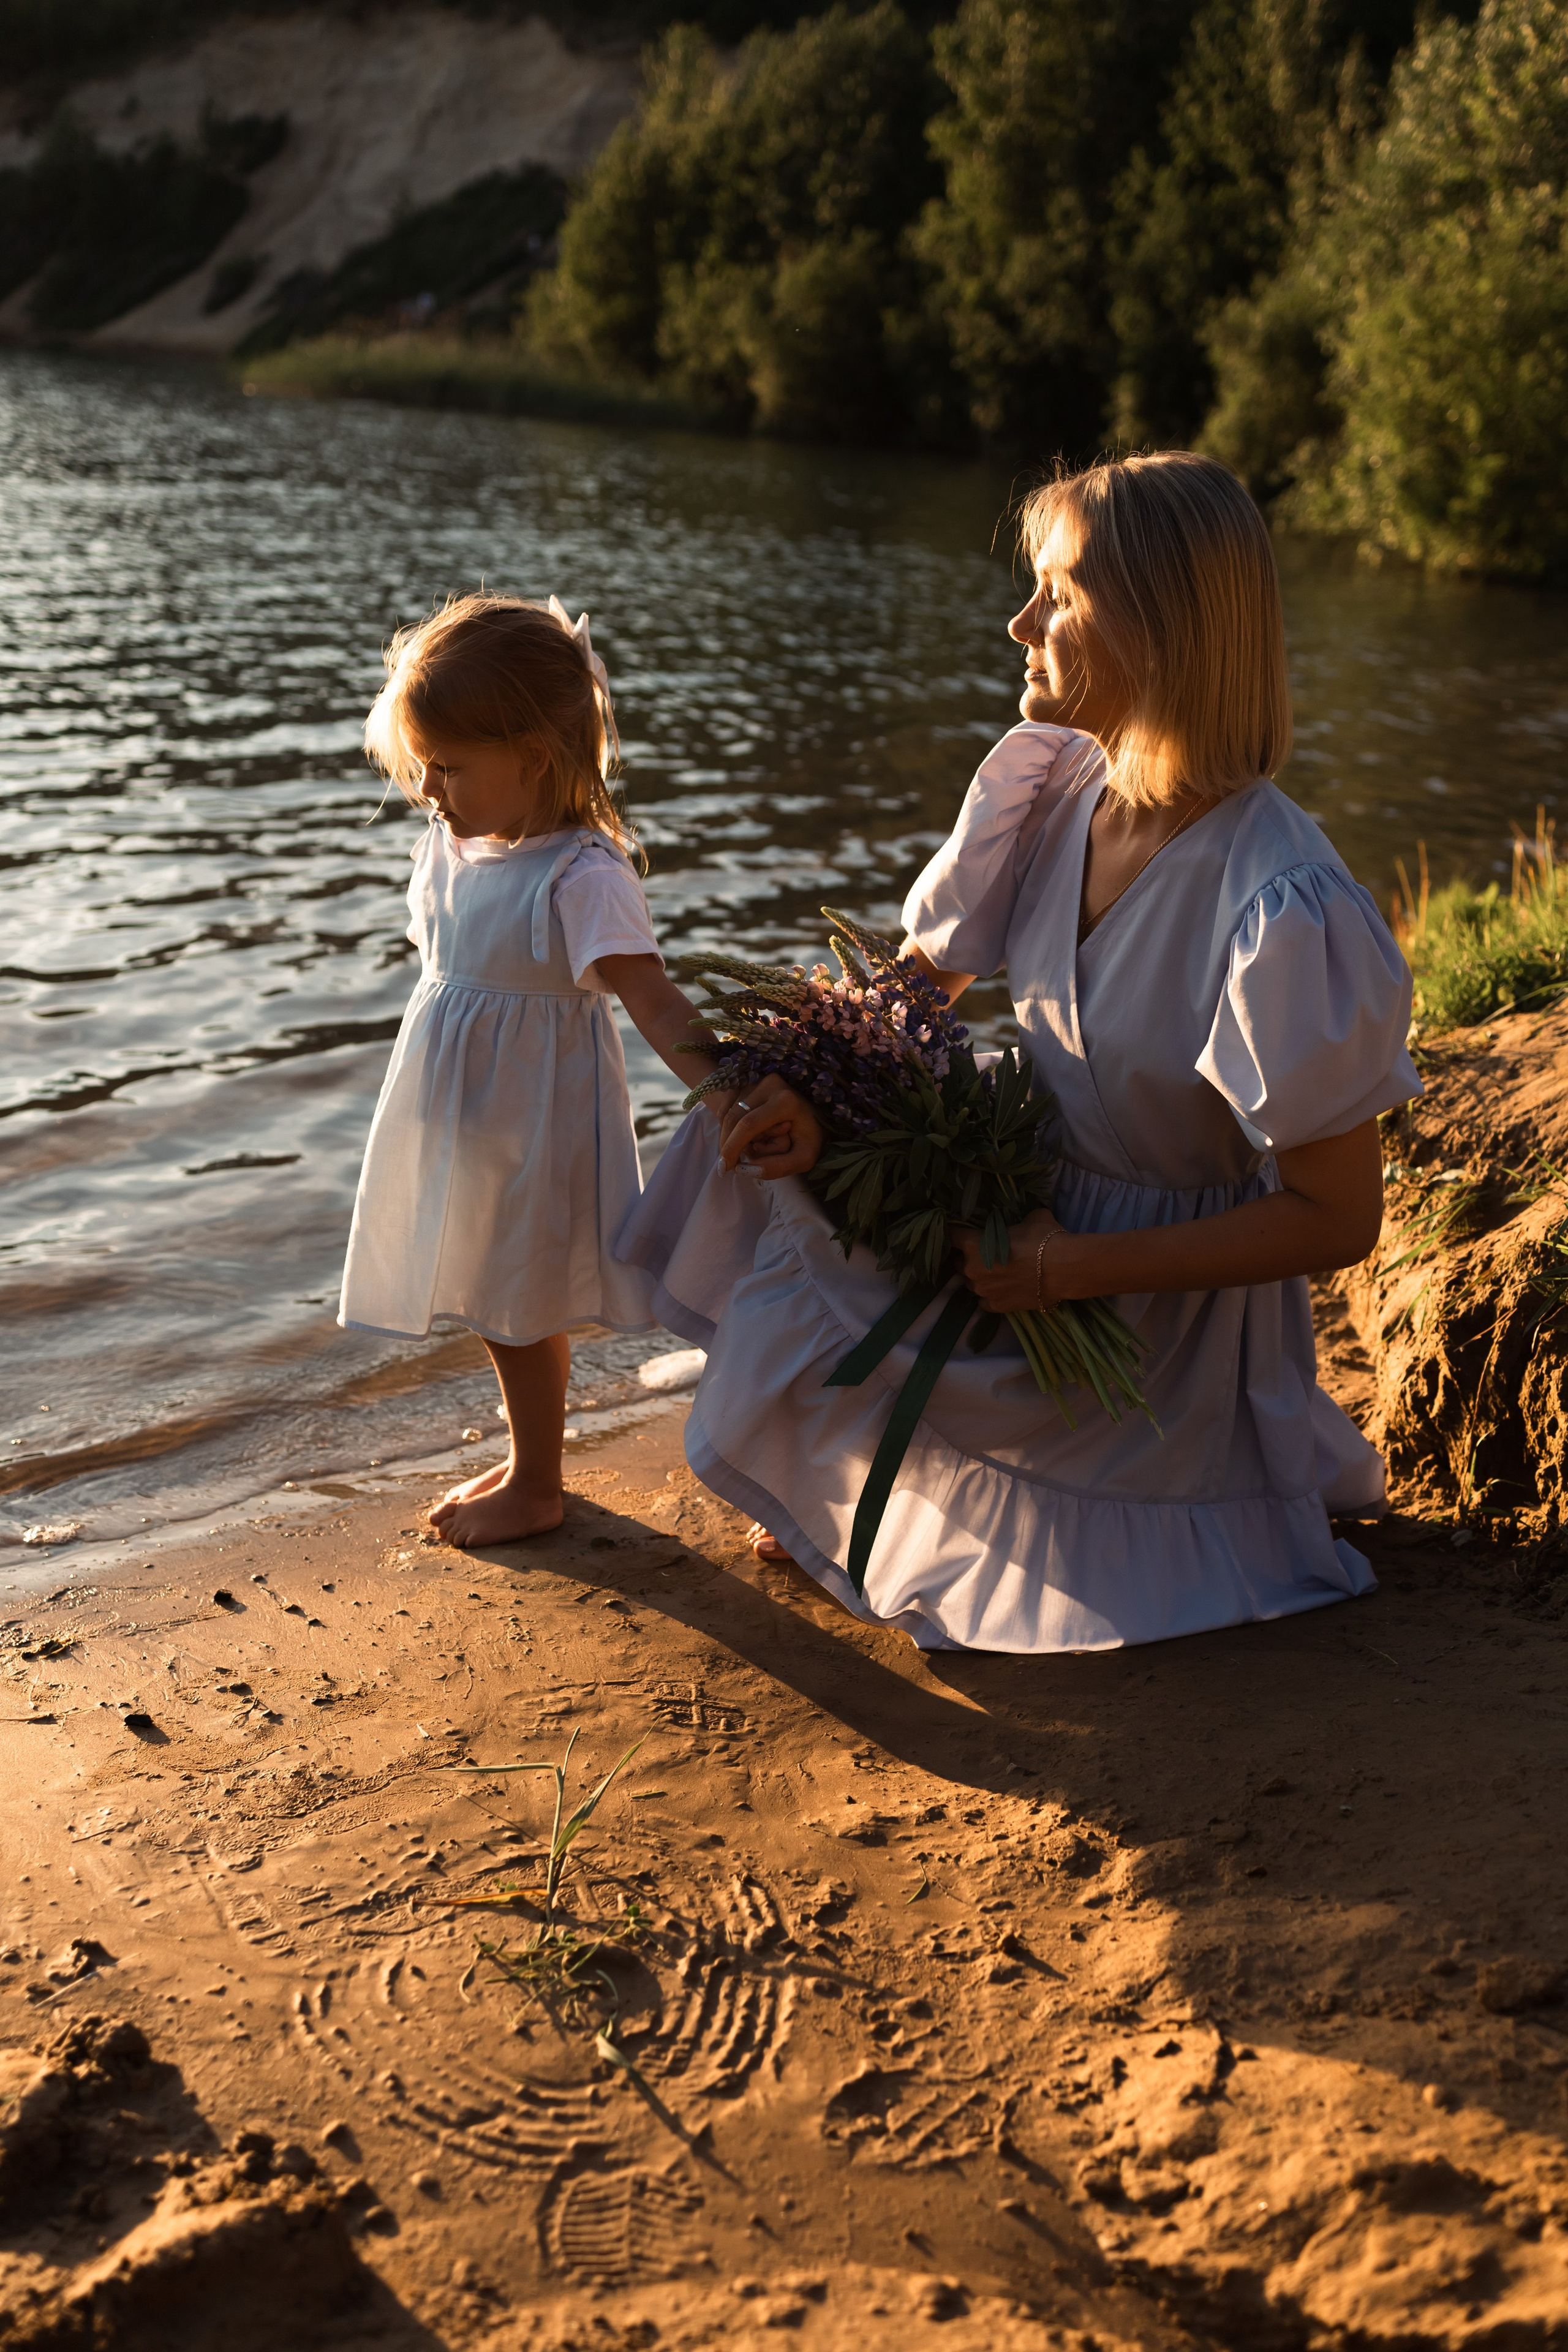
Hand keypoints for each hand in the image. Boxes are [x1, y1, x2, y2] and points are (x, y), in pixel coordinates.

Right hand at [718, 1074, 824, 1177]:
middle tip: (738, 1161)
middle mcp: (769, 1084)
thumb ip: (778, 1167)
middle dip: (731, 1144)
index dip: (732, 1147)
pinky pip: (726, 1108)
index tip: (725, 1168)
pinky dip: (730, 1125)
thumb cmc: (810, 1136)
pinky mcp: (746, 1081)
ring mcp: (756, 1079)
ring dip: (733, 1135)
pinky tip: (747, 1132)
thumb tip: (743, 1170)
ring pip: (728, 1114)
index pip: (748, 1125)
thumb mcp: (804, 1157)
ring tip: (756, 1142)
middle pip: (733, 1119)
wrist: (813, 1113)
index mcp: (785, 1101)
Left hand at [949, 1209, 1074, 1310]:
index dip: (955, 1234)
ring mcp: (983, 1290)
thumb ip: (1018, 1222)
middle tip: (985, 1255)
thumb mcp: (1031, 1219)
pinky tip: (1003, 1291)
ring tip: (998, 1275)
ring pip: (972, 1284)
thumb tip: (1025, 1222)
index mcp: (974, 1243)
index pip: (952, 1236)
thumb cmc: (1044, 1238)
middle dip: (969, 1259)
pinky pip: (984, 1302)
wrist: (1063, 1269)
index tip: (960, 1233)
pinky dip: (991, 1296)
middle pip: (960, 1263)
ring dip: (980, 1279)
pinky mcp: (996, 1306)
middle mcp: (972, 1268)